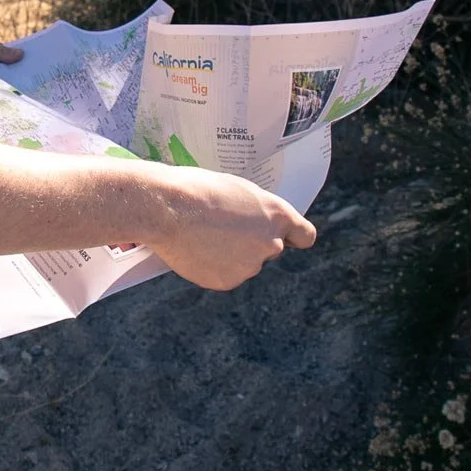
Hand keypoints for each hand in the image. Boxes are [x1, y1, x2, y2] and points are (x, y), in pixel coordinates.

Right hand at [147, 167, 315, 291]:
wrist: (166, 208)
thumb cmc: (198, 189)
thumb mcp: (237, 190)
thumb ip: (256, 212)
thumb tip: (254, 223)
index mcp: (277, 215)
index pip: (304, 236)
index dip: (292, 235)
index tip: (282, 235)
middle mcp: (270, 244)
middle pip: (270, 249)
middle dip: (252, 242)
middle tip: (224, 228)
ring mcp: (249, 266)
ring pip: (245, 263)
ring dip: (231, 254)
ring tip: (202, 235)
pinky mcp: (227, 281)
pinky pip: (224, 274)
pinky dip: (213, 266)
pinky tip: (196, 249)